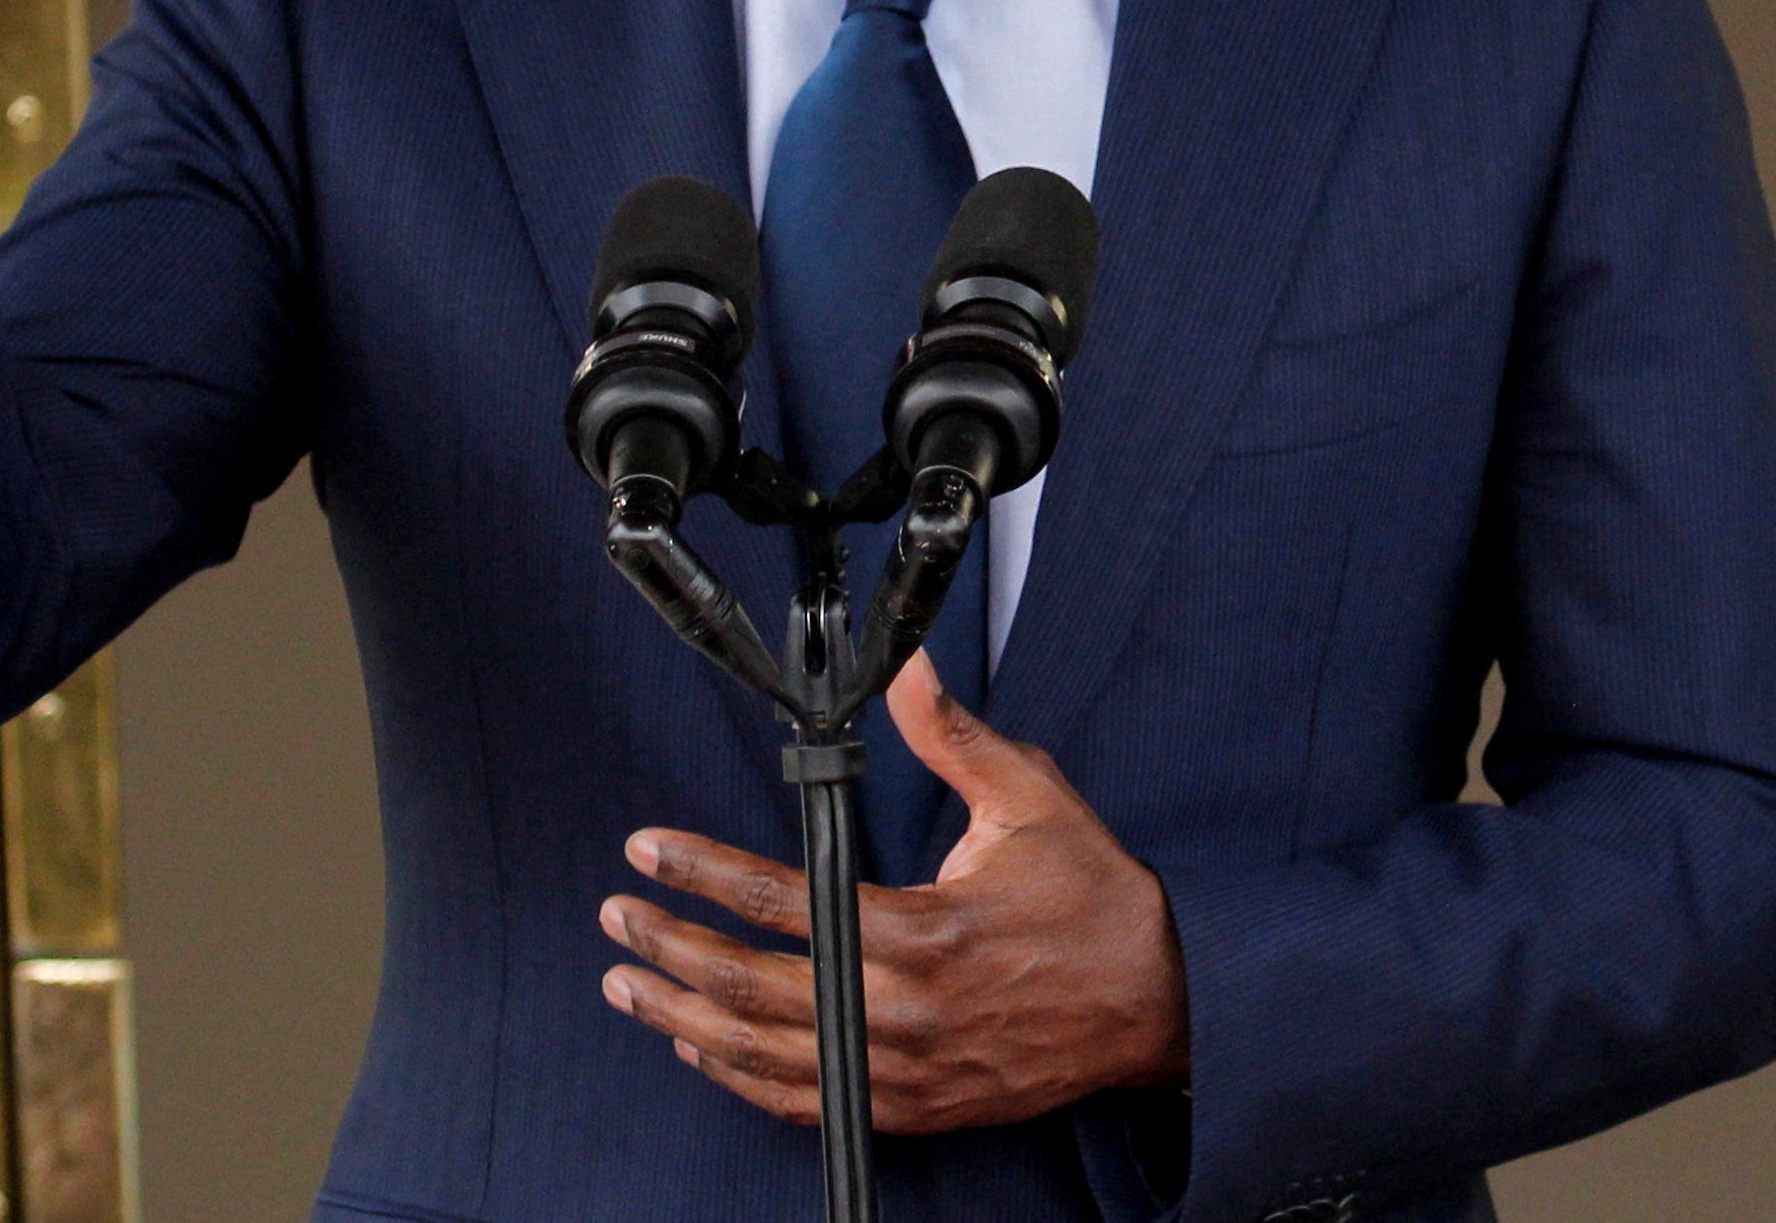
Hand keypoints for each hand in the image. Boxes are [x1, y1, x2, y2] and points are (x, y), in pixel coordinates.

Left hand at [599, 656, 1189, 1132]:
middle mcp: (900, 1012)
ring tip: (627, 983)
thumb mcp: (1030, 799)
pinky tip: (698, 1047)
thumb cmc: (1094, 902)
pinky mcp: (912, 1107)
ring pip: (762, 1053)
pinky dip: (739, 1078)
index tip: (648, 849)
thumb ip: (952, 736)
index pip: (779, 901)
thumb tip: (908, 667)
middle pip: (749, 984)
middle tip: (616, 915)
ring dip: (681, 1016)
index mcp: (919, 931)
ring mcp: (902, 1072)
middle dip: (668, 946)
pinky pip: (804, 1102)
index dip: (700, 872)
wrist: (1158, 1005)